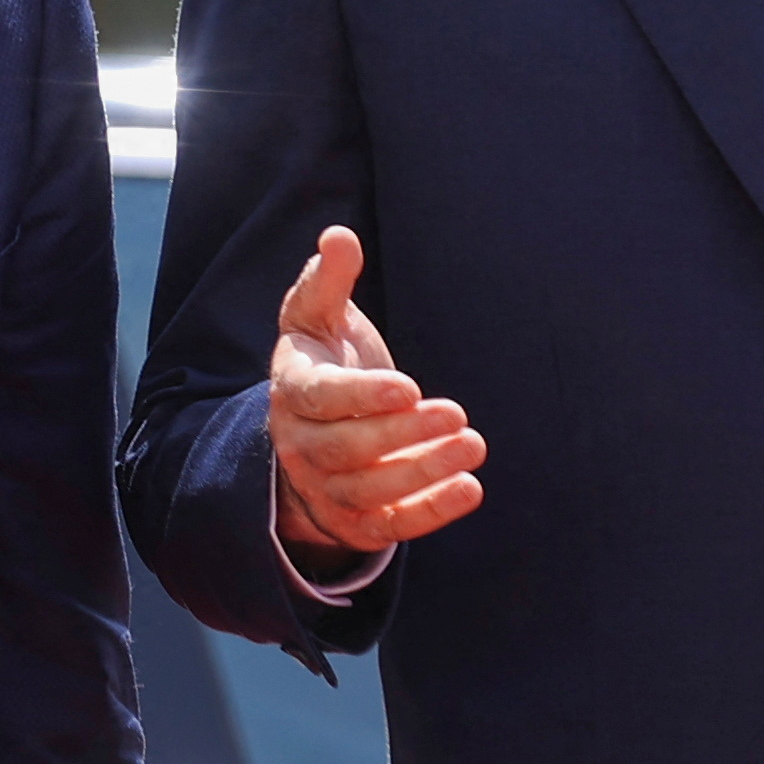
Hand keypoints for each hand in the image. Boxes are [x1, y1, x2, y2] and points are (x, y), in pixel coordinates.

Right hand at [266, 228, 485, 562]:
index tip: (411, 386)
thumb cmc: (325, 360)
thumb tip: (339, 236)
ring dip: (422, 473)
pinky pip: (388, 527)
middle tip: (457, 414)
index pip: (320, 399)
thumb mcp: (318, 317)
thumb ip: (328, 279)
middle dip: (403, 434)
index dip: (363, 395)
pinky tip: (469, 488)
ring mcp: (324, 488)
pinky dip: (428, 513)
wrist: (312, 431)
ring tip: (472, 446)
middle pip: (346, 449)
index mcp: (291, 391)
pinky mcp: (354, 521)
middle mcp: (300, 445)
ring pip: (367, 491)